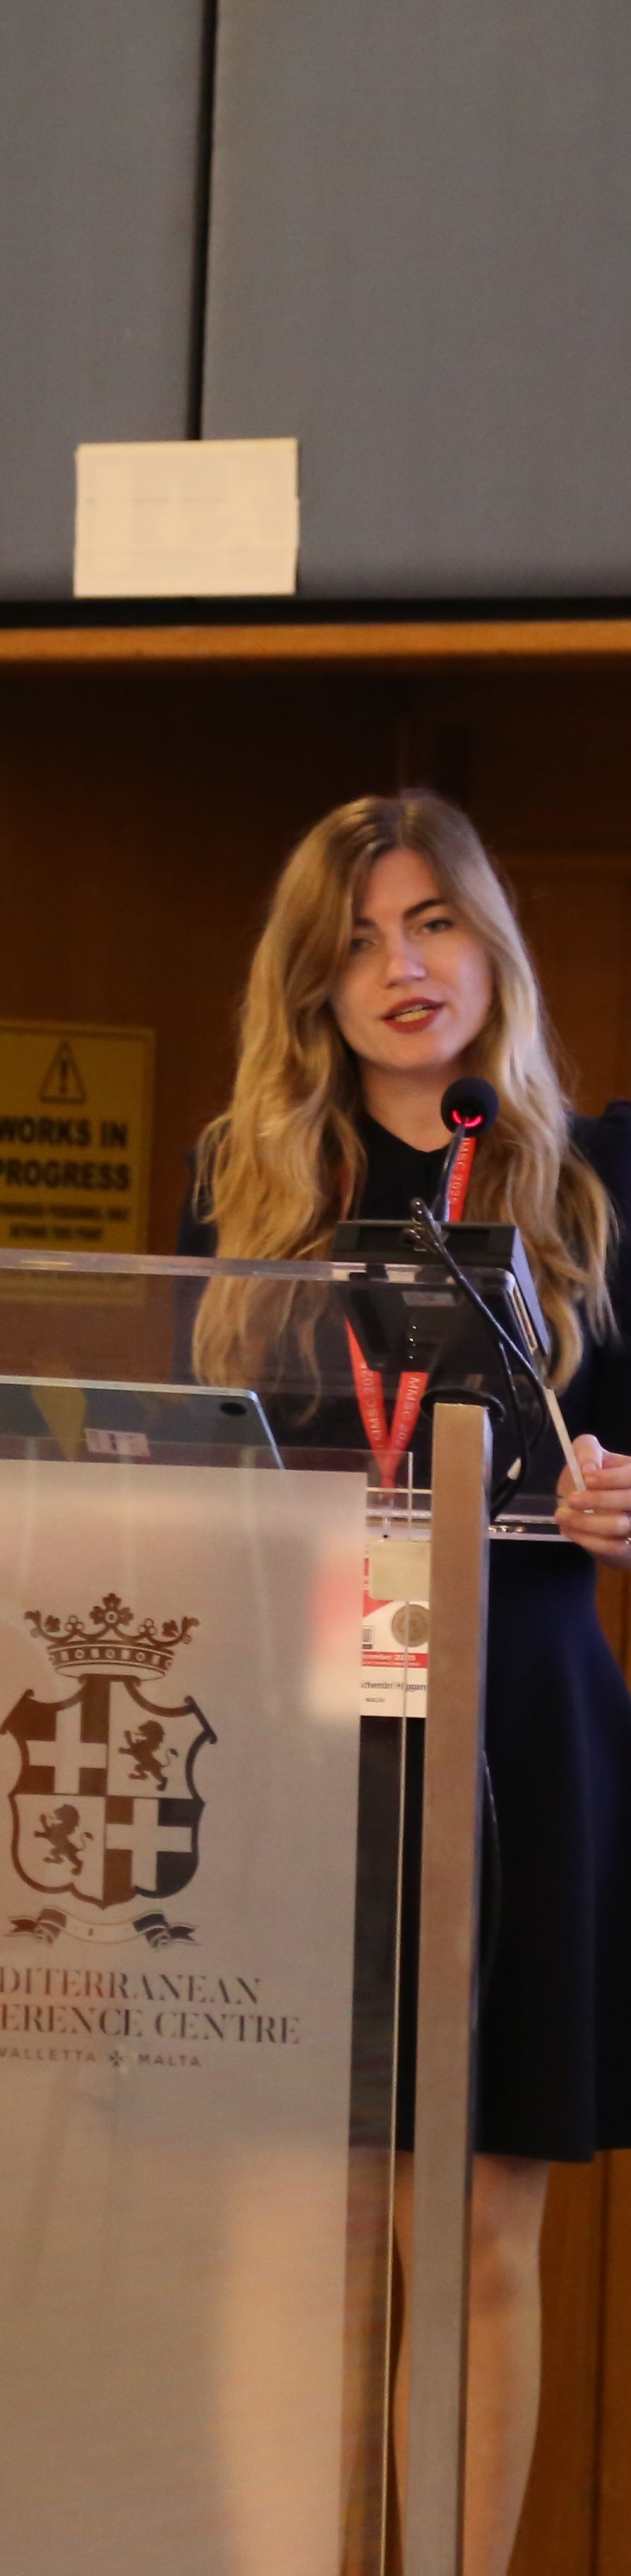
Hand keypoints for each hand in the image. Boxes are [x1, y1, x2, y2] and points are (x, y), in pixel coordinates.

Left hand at [556, 1432, 630, 1566]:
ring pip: (618, 1525)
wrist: (591, 1515)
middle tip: (571, 1499)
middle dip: (598, 1499)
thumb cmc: (591, 1481)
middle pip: (629, 1499)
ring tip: (561, 1515)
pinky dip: (586, 1539)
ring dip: (586, 1521)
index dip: (610, 1478)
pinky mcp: (627, 1550)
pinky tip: (568, 1529)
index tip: (586, 1478)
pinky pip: (612, 1548)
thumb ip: (587, 1450)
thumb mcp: (586, 1457)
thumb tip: (589, 1469)